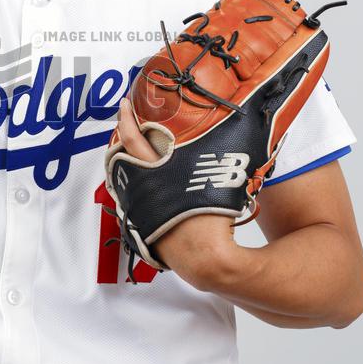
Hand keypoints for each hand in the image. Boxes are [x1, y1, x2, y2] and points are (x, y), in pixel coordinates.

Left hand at [115, 96, 237, 289]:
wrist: (205, 259)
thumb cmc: (213, 220)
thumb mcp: (220, 178)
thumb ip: (221, 151)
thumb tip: (241, 127)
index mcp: (157, 172)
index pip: (133, 138)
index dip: (126, 117)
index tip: (124, 104)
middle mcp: (141, 187)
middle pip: (121, 153)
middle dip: (122, 134)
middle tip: (126, 119)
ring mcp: (137, 205)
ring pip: (125, 174)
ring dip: (128, 159)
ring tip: (137, 146)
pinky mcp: (140, 221)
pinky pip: (132, 193)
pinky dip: (135, 181)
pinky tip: (148, 180)